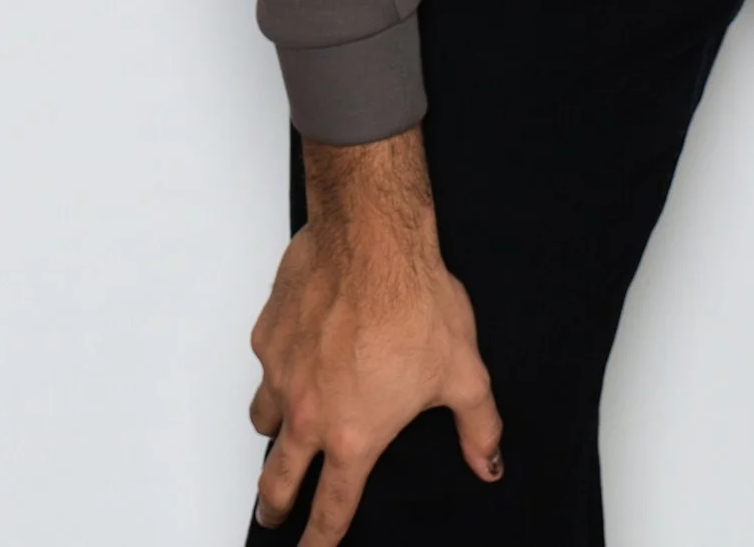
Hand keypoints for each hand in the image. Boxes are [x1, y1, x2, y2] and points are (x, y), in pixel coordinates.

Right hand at [250, 130, 500, 543]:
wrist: (372, 238)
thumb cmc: (414, 301)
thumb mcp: (465, 374)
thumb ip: (480, 428)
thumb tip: (489, 464)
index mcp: (354, 435)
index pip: (332, 507)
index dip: (322, 540)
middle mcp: (309, 411)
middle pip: (278, 479)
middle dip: (275, 505)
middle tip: (274, 515)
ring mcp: (281, 371)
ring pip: (264, 419)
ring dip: (274, 430)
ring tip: (285, 427)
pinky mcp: (267, 332)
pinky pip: (265, 363)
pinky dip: (278, 367)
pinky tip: (298, 351)